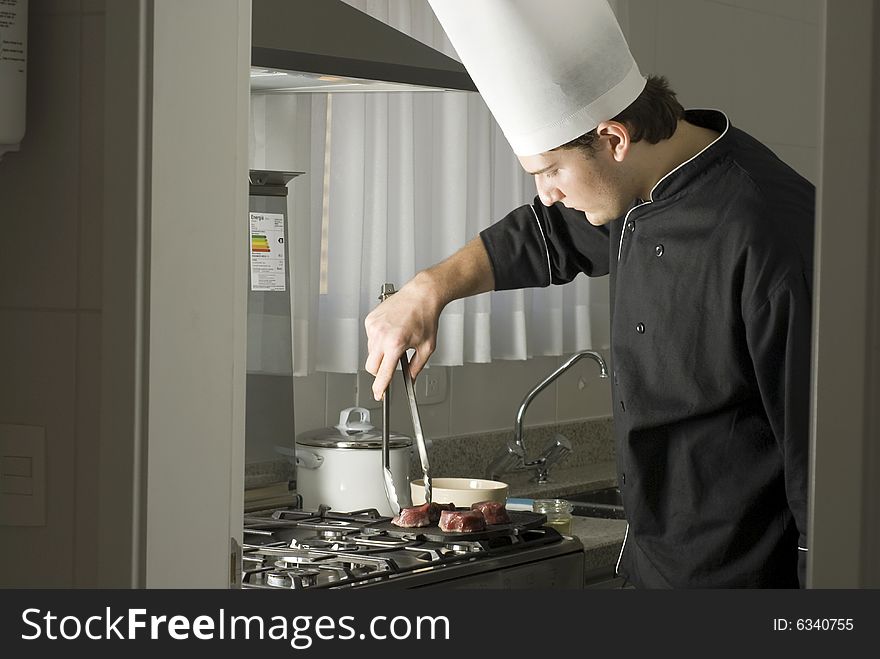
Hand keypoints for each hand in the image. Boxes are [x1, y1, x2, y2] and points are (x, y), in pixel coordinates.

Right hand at [364, 274, 442, 400]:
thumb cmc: (425, 317)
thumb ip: (417, 367)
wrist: (421, 295)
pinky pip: (370, 338)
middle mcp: (381, 335)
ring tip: (396, 340)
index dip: (380, 387)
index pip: (383, 373)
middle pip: (371, 367)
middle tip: (392, 364)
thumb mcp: (427, 347)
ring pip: (370, 352)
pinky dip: (378, 340)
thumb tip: (410, 378)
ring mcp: (374, 327)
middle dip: (380, 371)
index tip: (379, 394)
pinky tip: (391, 331)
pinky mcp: (370, 320)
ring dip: (380, 353)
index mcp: (396, 344)